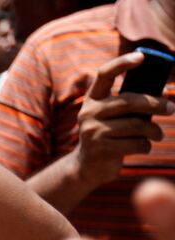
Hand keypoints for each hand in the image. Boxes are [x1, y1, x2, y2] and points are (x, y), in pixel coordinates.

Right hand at [75, 51, 173, 183]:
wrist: (87, 167)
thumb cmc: (109, 135)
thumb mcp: (115, 117)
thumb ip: (133, 104)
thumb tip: (165, 92)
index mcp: (92, 99)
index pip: (104, 74)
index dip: (122, 63)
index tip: (142, 56)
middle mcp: (88, 113)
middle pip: (128, 101)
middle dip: (155, 104)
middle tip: (172, 108)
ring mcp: (92, 131)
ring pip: (136, 125)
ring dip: (154, 130)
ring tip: (159, 135)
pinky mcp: (100, 149)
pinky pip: (135, 143)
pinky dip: (146, 146)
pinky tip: (144, 147)